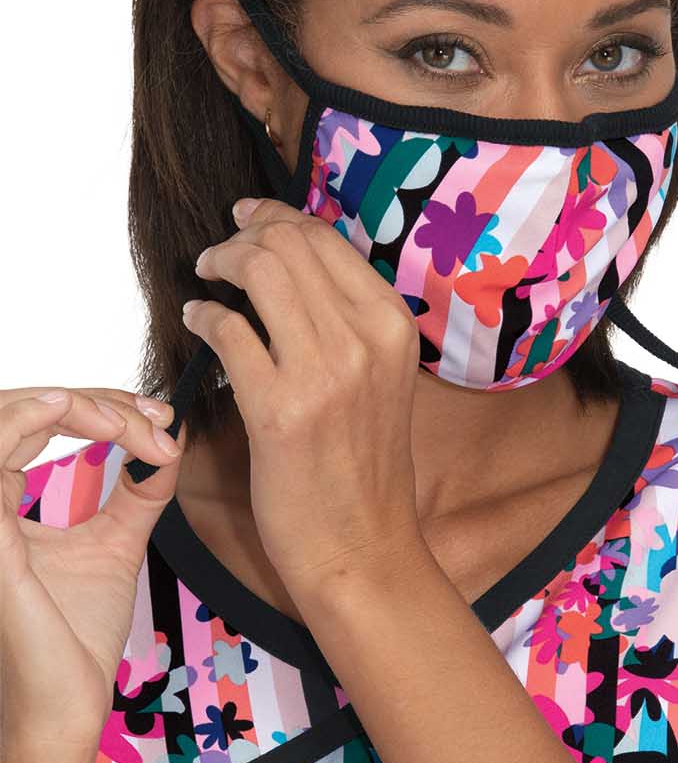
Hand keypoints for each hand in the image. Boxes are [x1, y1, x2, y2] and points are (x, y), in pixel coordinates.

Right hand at [0, 386, 185, 762]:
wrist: (64, 710)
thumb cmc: (75, 641)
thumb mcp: (116, 545)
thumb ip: (137, 492)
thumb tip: (168, 442)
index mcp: (0, 504)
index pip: (36, 424)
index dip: (99, 406)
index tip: (160, 418)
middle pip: (21, 409)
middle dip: (96, 400)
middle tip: (156, 417)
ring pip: (6, 415)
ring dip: (75, 404)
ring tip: (130, 421)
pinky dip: (33, 418)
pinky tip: (80, 415)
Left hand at [185, 197, 428, 607]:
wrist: (361, 545)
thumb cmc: (361, 464)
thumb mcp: (379, 376)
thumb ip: (346, 318)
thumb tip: (288, 259)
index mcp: (393, 325)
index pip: (326, 238)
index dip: (275, 217)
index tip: (247, 219)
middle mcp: (366, 339)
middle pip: (289, 243)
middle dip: (243, 235)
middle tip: (220, 253)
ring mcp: (325, 373)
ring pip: (260, 271)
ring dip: (222, 263)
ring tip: (206, 276)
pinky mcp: (280, 410)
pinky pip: (228, 329)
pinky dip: (204, 315)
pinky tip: (198, 321)